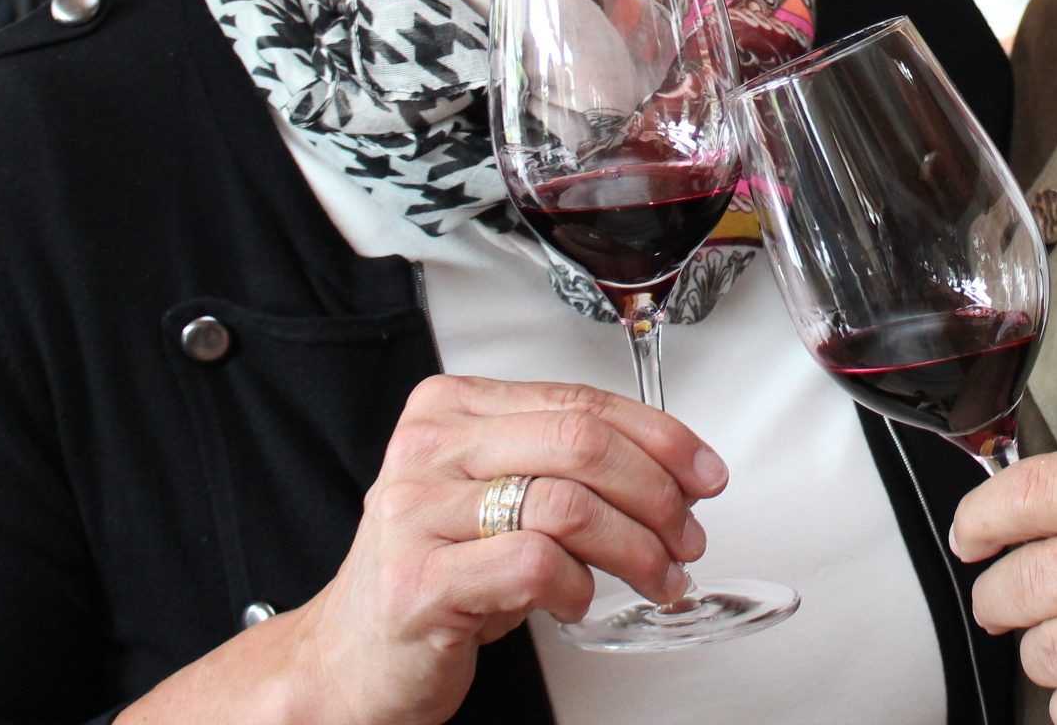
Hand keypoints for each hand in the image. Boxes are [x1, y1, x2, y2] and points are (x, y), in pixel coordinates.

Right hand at [127, 374, 723, 724]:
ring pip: (569, 504)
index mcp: (450, 407)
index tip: (704, 472)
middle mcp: (429, 447)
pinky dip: (579, 586)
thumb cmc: (435, 574)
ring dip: (637, 547)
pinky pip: (535, 565)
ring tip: (657, 576)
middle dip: (658, 492)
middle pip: (582, 442)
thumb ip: (564, 465)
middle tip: (687, 534)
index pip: (579, 400)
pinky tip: (580, 601)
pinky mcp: (419, 581)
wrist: (352, 657)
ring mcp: (417, 513)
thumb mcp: (499, 498)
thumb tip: (674, 467)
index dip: (659, 436)